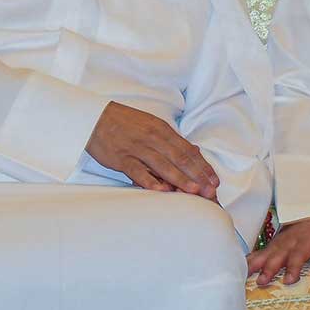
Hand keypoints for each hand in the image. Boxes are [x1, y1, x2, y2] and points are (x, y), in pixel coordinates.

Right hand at [85, 102, 219, 198]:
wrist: (95, 118)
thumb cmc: (125, 123)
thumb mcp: (152, 125)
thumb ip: (172, 140)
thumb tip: (195, 152)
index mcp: (161, 129)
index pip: (187, 150)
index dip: (202, 167)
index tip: (214, 181)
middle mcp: (152, 138)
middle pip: (179, 158)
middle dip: (197, 175)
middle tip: (210, 191)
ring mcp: (137, 148)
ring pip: (162, 165)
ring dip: (179, 179)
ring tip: (193, 191)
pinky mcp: (122, 158)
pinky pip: (138, 171)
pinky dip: (150, 181)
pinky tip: (161, 190)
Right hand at [247, 216, 309, 285]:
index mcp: (309, 238)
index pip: (300, 253)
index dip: (294, 266)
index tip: (289, 280)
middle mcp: (292, 239)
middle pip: (279, 254)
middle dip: (270, 268)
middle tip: (263, 282)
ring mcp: (280, 241)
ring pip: (266, 252)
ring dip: (256, 265)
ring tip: (245, 276)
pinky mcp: (274, 244)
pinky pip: (260, 252)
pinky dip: (249, 260)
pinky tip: (239, 269)